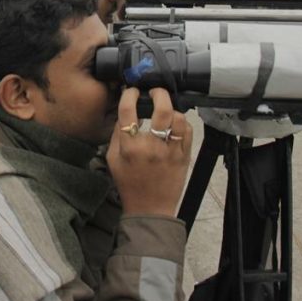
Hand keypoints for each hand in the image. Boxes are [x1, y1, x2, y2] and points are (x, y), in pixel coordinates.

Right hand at [106, 88, 191, 217]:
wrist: (150, 209)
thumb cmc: (129, 184)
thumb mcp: (113, 160)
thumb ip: (116, 136)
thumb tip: (124, 114)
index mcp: (130, 147)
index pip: (128, 111)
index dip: (130, 95)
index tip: (133, 92)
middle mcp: (151, 147)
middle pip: (161, 109)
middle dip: (159, 93)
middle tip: (155, 92)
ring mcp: (171, 151)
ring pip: (178, 118)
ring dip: (172, 109)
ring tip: (166, 111)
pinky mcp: (184, 156)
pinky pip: (188, 131)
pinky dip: (182, 123)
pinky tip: (175, 124)